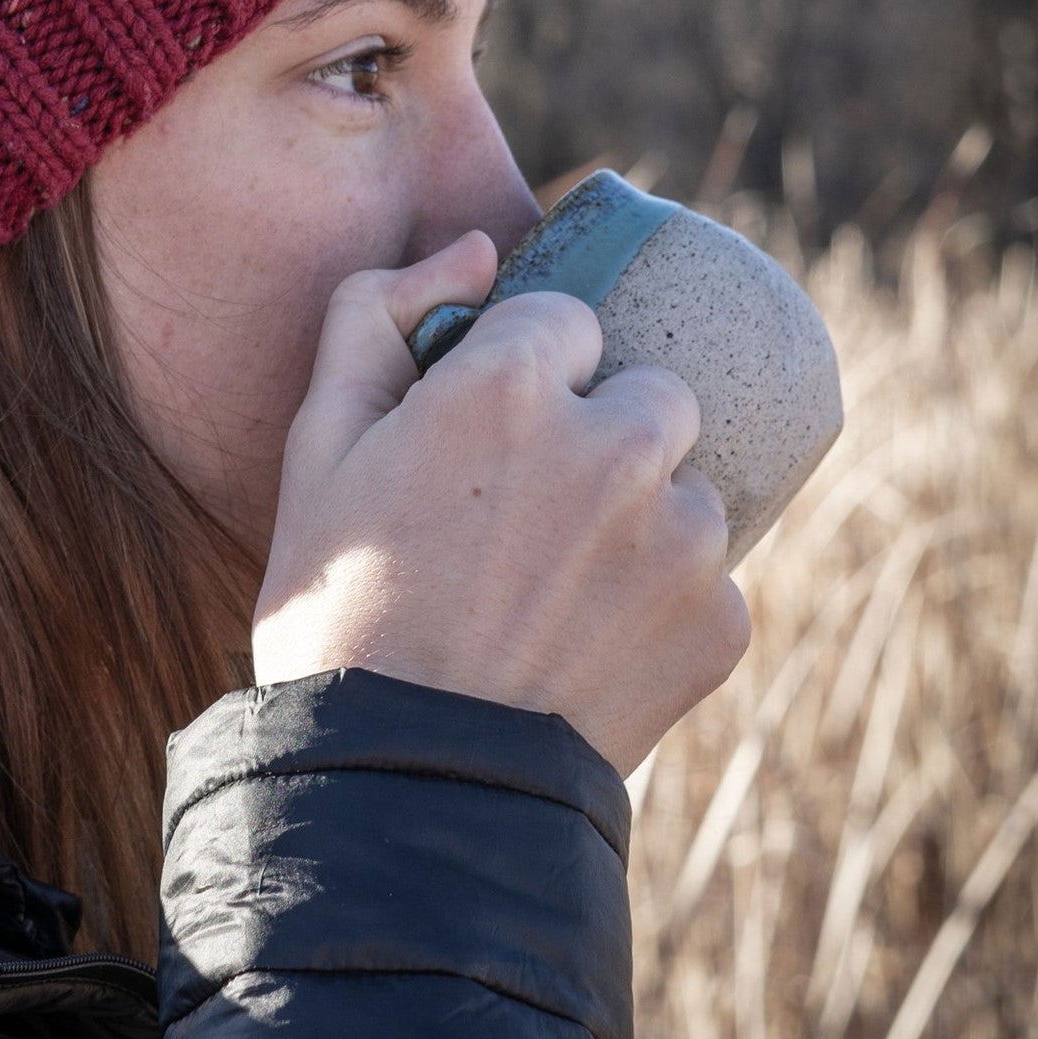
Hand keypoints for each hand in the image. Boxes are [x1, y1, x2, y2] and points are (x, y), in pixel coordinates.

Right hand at [252, 231, 749, 775]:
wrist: (398, 788)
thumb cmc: (339, 608)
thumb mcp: (316, 447)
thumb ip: (375, 316)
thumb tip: (472, 250)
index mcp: (509, 385)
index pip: (563, 321)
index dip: (522, 377)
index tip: (490, 439)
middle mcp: (615, 444)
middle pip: (650, 394)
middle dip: (602, 432)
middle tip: (531, 516)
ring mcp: (681, 538)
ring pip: (686, 488)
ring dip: (640, 520)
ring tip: (557, 593)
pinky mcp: (721, 622)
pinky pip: (710, 580)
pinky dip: (664, 604)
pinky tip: (589, 648)